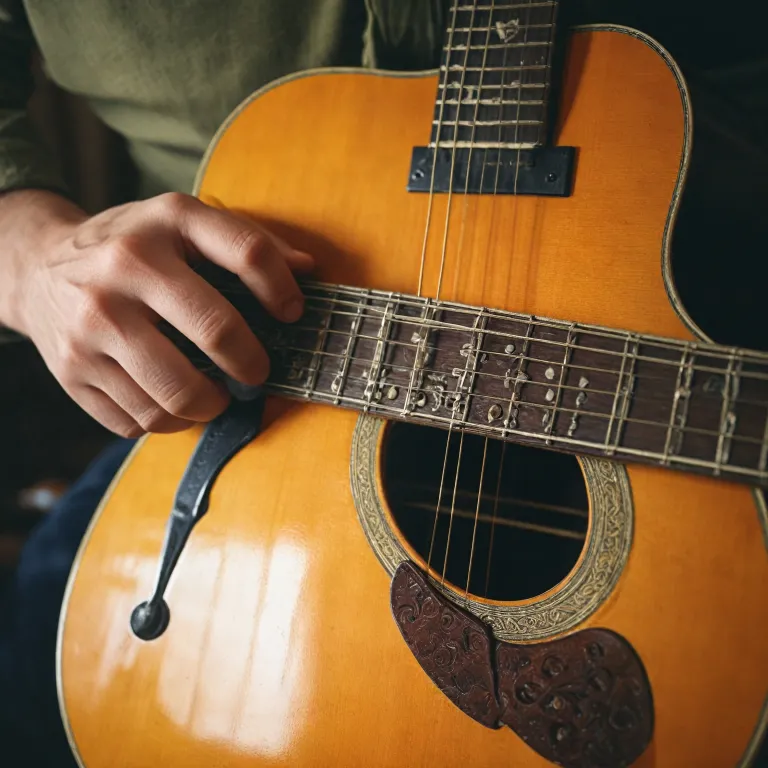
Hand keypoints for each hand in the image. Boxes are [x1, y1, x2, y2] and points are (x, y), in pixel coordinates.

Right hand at [4, 191, 312, 436]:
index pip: (248, 253)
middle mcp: (124, 269)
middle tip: (254, 372)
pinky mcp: (72, 371)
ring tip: (214, 393)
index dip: (284, 289)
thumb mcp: (180, 222)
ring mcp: (93, 325)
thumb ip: (244, 240)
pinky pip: (139, 420)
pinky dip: (166, 420)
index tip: (292, 313)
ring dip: (211, 404)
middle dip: (252, 364)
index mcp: (164, 223)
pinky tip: (169, 399)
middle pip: (217, 331)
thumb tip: (308, 268)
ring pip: (178, 393)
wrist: (35, 267)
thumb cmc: (129, 247)